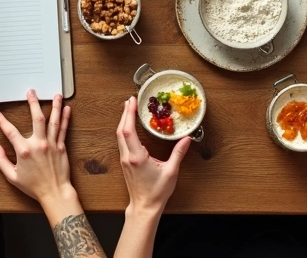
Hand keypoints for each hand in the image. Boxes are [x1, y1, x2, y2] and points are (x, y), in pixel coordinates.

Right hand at [0, 90, 73, 206]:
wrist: (54, 193)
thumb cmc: (33, 187)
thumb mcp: (12, 177)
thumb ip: (1, 161)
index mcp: (24, 151)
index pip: (9, 131)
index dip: (0, 120)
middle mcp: (39, 144)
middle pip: (37, 118)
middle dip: (33, 103)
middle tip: (31, 92)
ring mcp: (52, 144)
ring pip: (54, 121)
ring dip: (55, 106)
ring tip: (56, 95)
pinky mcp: (61, 147)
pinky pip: (64, 130)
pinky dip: (65, 118)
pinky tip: (67, 109)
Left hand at [116, 96, 190, 214]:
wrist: (144, 206)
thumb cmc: (157, 192)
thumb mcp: (171, 172)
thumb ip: (178, 153)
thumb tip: (186, 139)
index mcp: (137, 157)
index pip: (128, 131)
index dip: (128, 114)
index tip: (132, 102)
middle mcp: (127, 156)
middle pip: (120, 130)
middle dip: (124, 113)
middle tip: (130, 100)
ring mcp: (124, 159)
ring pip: (119, 136)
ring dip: (123, 121)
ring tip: (128, 109)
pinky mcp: (125, 162)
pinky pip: (121, 142)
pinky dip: (124, 130)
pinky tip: (129, 125)